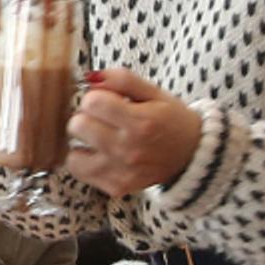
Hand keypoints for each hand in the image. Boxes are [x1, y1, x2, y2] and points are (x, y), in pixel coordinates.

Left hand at [61, 69, 201, 199]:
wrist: (192, 156)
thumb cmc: (171, 120)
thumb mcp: (155, 92)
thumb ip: (122, 79)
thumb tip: (90, 77)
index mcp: (141, 122)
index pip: (92, 101)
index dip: (95, 96)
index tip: (106, 101)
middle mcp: (129, 149)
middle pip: (78, 125)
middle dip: (86, 117)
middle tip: (102, 119)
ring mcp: (121, 172)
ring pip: (72, 154)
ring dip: (82, 142)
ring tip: (99, 137)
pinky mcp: (116, 187)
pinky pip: (80, 172)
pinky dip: (84, 161)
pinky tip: (100, 154)